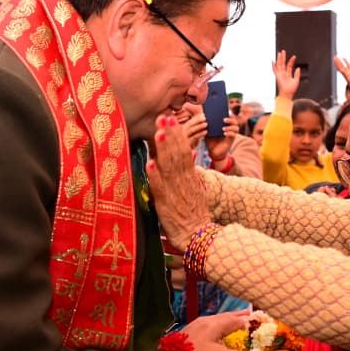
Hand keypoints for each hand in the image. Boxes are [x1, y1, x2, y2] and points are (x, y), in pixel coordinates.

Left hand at [147, 114, 210, 250]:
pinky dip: (155, 176)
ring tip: (158, 133)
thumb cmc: (194, 213)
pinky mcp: (166, 204)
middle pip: (177, 153)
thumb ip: (188, 172)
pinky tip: (150, 164)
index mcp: (189, 175)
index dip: (176, 134)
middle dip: (170, 134)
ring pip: (169, 166)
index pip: (183, 150)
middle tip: (164, 115)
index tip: (170, 118)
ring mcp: (174, 191)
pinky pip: (160, 188)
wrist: (199, 235)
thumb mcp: (194, 188)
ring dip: (164, 149)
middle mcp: (182, 180)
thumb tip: (185, 155)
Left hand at [204, 114, 236, 163]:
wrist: (212, 151)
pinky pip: (233, 135)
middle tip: (224, 119)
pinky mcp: (231, 140)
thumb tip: (204, 114)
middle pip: (235, 121)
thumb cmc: (211, 140)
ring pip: (236, 128)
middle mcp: (230, 128)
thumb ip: (208, 124)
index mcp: (225, 125)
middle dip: (231, 119)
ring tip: (223, 128)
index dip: (230, 113)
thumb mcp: (208, 131)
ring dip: (230, 127)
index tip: (226, 110)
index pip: (230, 117)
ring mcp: (231, 134)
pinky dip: (229, 133)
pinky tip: (224, 133)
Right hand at [271, 49, 300, 100]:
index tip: (294, 56)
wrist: (288, 93)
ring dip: (279, 59)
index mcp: (288, 74)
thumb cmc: (291, 89)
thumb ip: (297, 74)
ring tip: (280, 53)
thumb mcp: (296, 80)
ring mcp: (280, 74)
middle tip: (283, 51)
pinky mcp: (278, 76)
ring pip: (279, 65)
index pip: (289, 66)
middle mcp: (283, 74)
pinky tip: (273, 61)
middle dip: (283, 57)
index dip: (291, 61)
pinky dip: (274, 66)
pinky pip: (275, 70)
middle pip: (283, 64)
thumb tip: (298, 68)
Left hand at [334, 56, 349, 97]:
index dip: (337, 62)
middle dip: (339, 61)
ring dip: (346, 62)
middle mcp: (349, 73)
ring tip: (343, 57)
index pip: (340, 67)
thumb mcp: (349, 79)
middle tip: (335, 56)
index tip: (334, 57)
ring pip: (349, 66)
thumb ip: (345, 74)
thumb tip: (340, 69)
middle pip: (343, 66)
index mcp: (346, 75)